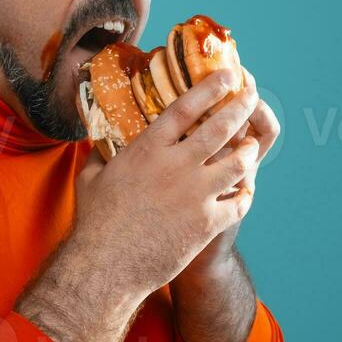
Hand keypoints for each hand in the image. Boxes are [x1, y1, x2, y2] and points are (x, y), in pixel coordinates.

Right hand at [71, 67, 261, 301]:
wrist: (107, 265)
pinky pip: (240, 201)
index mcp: (148, 149)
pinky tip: (245, 190)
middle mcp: (176, 165)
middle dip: (242, 107)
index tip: (227, 76)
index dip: (210, 88)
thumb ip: (99, 154)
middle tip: (251, 97)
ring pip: (239, 161)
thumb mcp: (90, 178)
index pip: (187, 107)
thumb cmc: (94, 223)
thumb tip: (97, 142)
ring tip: (251, 144)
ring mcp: (195, 193)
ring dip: (250, 150)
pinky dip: (245, 194)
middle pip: (221, 126)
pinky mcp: (207, 222)